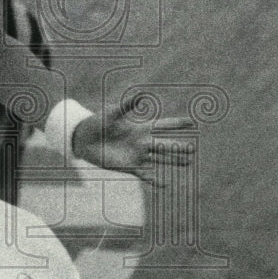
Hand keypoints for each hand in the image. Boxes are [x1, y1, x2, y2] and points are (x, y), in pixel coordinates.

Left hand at [71, 92, 195, 185]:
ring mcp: (137, 155)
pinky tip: (165, 184)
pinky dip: (154, 179)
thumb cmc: (98, 123)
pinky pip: (145, 174)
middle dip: (179, 146)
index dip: (176, 124)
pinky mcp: (129, 167)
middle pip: (165, 144)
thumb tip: (140, 94)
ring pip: (160, 159)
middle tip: (193, 148)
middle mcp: (142, 142)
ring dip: (173, 161)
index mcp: (140, 127)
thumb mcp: (113, 113)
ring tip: (188, 163)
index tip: (192, 122)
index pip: (163, 125)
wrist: (85, 140)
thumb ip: (127, 106)